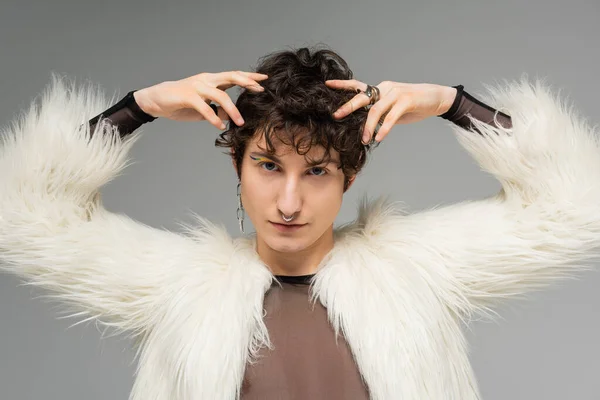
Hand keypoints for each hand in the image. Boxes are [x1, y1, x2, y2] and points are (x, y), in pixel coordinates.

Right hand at [132, 71, 268, 128]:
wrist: (157, 99)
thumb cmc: (182, 102)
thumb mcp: (204, 107)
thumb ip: (218, 109)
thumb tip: (231, 117)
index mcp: (212, 80)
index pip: (234, 75)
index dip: (249, 77)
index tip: (265, 80)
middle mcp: (206, 80)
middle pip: (231, 76)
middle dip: (247, 82)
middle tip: (260, 91)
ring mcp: (197, 86)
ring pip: (220, 94)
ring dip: (232, 109)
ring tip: (240, 122)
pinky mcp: (187, 96)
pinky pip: (204, 107)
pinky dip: (213, 118)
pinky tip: (219, 126)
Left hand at [325, 79, 456, 143]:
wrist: (436, 98)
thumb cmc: (412, 105)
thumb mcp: (392, 109)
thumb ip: (379, 114)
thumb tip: (364, 127)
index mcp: (380, 89)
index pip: (358, 86)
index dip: (342, 85)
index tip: (327, 84)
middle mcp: (385, 88)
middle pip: (362, 97)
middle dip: (348, 106)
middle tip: (336, 116)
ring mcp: (396, 93)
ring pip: (376, 110)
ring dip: (368, 126)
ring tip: (364, 139)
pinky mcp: (407, 100)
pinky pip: (392, 116)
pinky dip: (384, 128)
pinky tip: (379, 137)